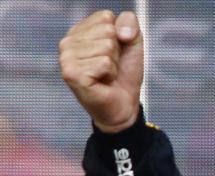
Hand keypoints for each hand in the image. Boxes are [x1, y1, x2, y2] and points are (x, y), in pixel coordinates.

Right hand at [58, 10, 143, 132]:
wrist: (124, 104)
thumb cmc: (124, 73)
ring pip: (106, 46)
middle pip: (107, 31)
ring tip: (106, 74)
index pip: (105, 17)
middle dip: (116, 51)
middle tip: (109, 66)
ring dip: (113, 64)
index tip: (114, 53)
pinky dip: (110, 73)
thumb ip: (129, 22)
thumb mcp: (132, 42)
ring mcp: (66, 57)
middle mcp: (67, 41)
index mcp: (78, 31)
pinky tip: (102, 81)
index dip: (119, 36)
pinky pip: (104, 62)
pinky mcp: (71, 73)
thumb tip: (119, 32)